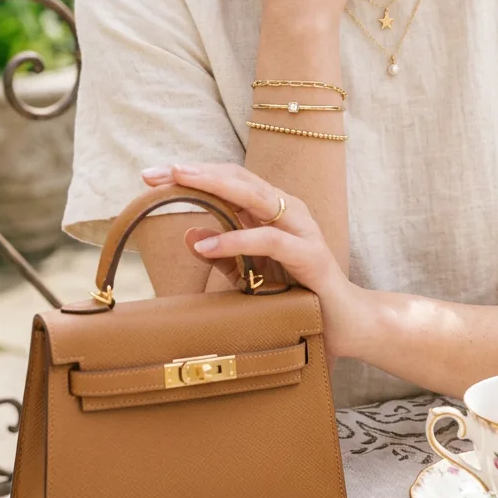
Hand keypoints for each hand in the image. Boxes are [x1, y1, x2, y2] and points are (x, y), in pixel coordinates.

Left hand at [142, 162, 363, 359]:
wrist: (346, 325)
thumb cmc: (300, 298)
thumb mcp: (252, 276)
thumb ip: (225, 256)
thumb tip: (189, 235)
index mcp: (272, 211)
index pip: (228, 181)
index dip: (191, 174)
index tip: (151, 176)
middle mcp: (287, 210)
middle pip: (236, 179)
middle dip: (193, 172)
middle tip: (154, 173)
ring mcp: (300, 229)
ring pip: (253, 196)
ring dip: (213, 187)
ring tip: (178, 184)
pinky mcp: (309, 255)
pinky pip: (268, 240)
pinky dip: (236, 239)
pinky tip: (208, 244)